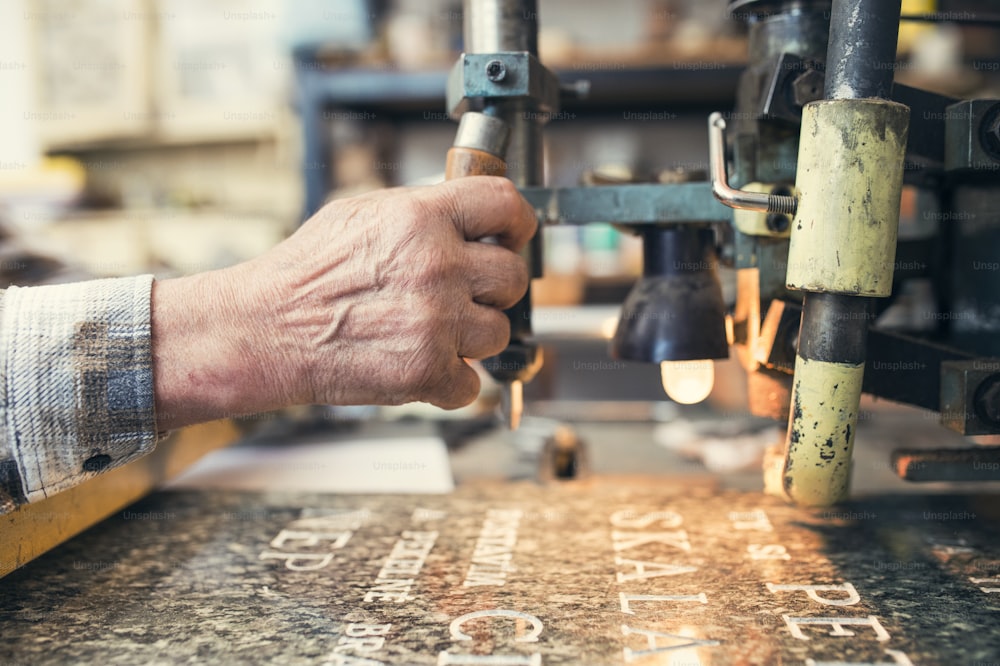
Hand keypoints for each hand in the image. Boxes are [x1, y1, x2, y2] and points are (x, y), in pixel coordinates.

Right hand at [151, 177, 535, 429]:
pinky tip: (416, 364)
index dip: (518, 222)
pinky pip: (472, 383)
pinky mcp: (427, 372)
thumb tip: (468, 211)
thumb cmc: (306, 274)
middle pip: (513, 277)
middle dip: (492, 289)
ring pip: (499, 332)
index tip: (513, 236)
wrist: (266, 331)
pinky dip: (449, 382)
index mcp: (422, 219)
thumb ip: (422, 212)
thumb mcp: (361, 215)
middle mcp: (437, 266)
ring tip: (429, 331)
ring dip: (472, 337)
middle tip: (460, 295)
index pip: (506, 205)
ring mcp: (436, 322)